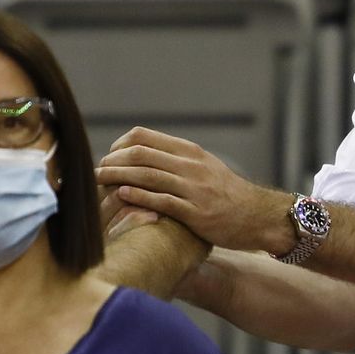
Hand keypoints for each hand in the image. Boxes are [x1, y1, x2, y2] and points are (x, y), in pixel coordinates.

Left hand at [96, 128, 293, 254]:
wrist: (259, 216)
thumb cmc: (227, 195)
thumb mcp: (204, 167)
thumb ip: (177, 161)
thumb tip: (145, 158)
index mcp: (189, 152)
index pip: (144, 137)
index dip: (119, 145)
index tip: (108, 158)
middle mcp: (190, 165)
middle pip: (140, 153)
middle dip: (112, 161)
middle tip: (95, 171)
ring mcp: (193, 188)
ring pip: (147, 175)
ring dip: (117, 177)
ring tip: (98, 181)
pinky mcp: (196, 212)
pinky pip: (161, 200)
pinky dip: (138, 196)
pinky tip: (121, 195)